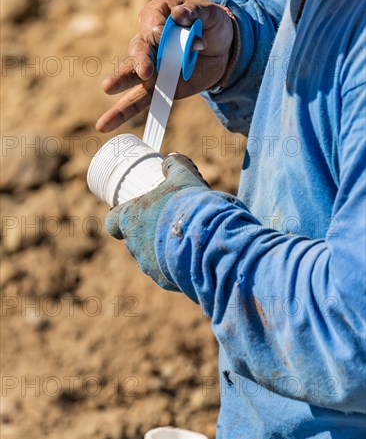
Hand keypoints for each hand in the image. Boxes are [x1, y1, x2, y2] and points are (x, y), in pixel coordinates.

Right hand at [96, 0, 233, 132]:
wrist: (222, 50)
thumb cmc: (210, 25)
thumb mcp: (209, 13)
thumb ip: (194, 13)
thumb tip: (180, 17)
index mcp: (156, 17)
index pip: (150, 21)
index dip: (159, 29)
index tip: (175, 29)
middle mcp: (147, 43)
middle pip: (138, 50)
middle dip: (141, 60)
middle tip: (145, 71)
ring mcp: (151, 68)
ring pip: (132, 76)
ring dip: (120, 82)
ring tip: (108, 88)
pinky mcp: (159, 89)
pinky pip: (139, 102)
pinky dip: (123, 113)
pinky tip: (106, 124)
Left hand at [105, 153, 209, 288]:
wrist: (208, 240)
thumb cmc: (189, 206)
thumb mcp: (184, 177)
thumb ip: (176, 165)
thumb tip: (172, 158)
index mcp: (131, 220)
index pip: (111, 222)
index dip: (117, 218)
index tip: (127, 213)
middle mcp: (134, 245)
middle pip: (132, 240)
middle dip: (145, 233)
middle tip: (162, 224)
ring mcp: (148, 266)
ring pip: (149, 258)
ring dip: (160, 250)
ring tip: (180, 241)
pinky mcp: (164, 281)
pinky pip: (166, 272)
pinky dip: (174, 266)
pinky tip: (189, 259)